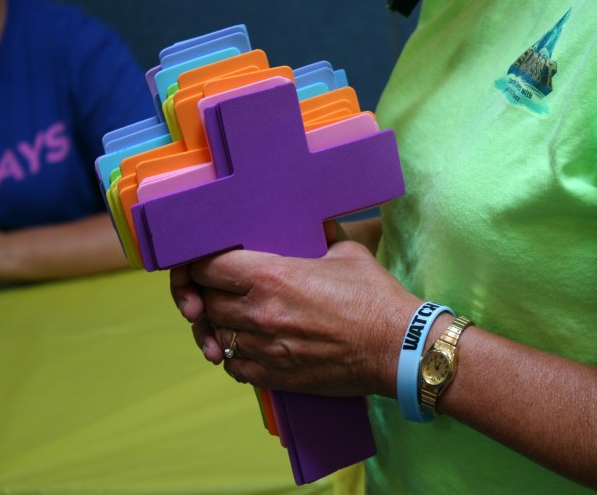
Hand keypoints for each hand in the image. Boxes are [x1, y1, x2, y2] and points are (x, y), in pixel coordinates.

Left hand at [170, 240, 421, 396]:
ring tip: (228, 318)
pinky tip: (243, 345)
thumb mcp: (345, 252)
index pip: (207, 267)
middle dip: (206, 294)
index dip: (199, 265)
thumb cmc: (375, 298)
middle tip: (215, 290)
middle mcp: (260, 312)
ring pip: (216, 335)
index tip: (205, 264)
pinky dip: (232, 354)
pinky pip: (232, 366)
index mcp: (272, 275)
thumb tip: (315, 221)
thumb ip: (319, 235)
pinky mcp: (274, 376)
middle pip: (205, 302)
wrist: (398, 348)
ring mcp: (265, 348)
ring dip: (217, 325)